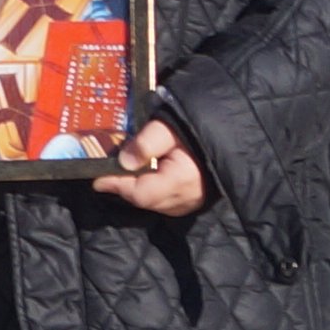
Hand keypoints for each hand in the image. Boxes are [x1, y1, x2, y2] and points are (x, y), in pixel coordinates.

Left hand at [96, 118, 210, 216]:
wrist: (233, 131)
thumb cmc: (199, 127)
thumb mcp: (170, 127)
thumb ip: (147, 142)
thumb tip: (124, 161)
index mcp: (180, 181)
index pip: (140, 193)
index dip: (116, 185)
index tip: (96, 178)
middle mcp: (185, 198)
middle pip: (143, 198)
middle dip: (123, 185)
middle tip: (106, 169)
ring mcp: (190, 202)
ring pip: (152, 201)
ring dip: (135, 187)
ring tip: (123, 170)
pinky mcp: (192, 199)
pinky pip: (164, 199)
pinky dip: (150, 188)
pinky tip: (145, 173)